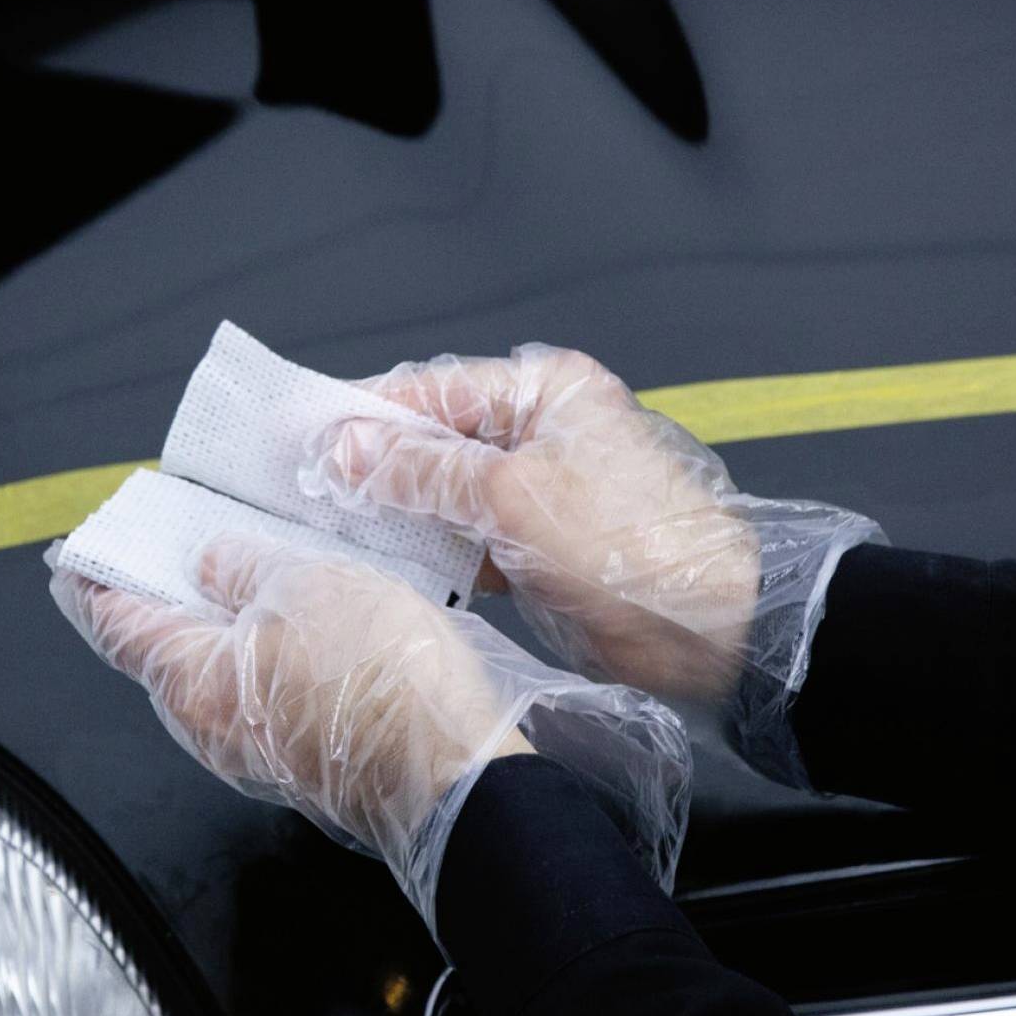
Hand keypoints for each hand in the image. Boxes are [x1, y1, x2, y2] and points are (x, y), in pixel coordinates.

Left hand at [52, 533, 532, 904]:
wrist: (450, 771)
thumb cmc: (374, 678)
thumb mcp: (307, 584)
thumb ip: (246, 566)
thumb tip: (210, 561)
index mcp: (190, 682)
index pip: (115, 626)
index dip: (90, 584)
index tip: (71, 559)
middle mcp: (208, 729)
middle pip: (160, 656)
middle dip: (153, 603)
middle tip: (152, 553)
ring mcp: (253, 753)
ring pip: (213, 677)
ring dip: (213, 626)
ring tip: (231, 574)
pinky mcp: (299, 761)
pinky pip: (256, 696)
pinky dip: (256, 653)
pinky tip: (290, 621)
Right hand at [302, 347, 764, 701]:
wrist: (707, 626)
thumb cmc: (632, 546)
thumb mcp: (512, 497)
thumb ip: (423, 470)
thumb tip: (347, 448)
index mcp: (547, 391)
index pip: (436, 389)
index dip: (368, 413)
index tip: (307, 437)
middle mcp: (543, 430)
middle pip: (438, 439)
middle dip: (378, 465)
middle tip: (307, 486)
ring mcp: (541, 489)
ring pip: (448, 492)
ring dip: (400, 511)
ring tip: (333, 526)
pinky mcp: (538, 545)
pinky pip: (468, 536)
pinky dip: (433, 549)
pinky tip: (388, 563)